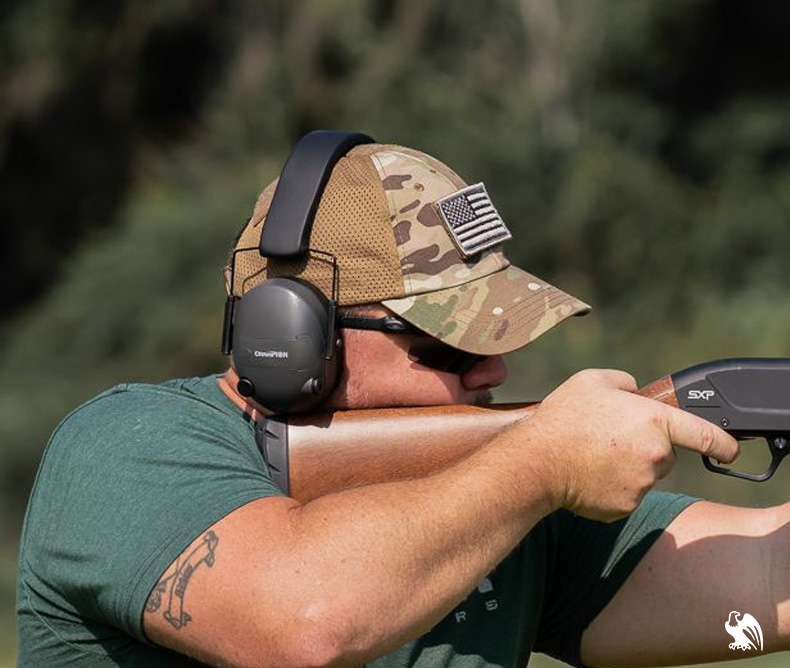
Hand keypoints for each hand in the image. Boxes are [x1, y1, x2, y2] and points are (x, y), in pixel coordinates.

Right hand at [530, 369, 739, 522]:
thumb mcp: (592, 380)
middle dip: (647, 448)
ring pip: (645, 476)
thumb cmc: (564, 418)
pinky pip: (626, 496)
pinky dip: (612, 488)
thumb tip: (636, 392)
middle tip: (611, 439)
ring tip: (593, 456)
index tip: (730, 449)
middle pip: (666, 455)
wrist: (537, 462)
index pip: (704, 434)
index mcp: (653, 421)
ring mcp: (641, 485)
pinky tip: (588, 475)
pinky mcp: (624, 507)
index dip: (723, 443)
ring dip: (628, 468)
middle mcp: (655, 456)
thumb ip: (625, 382)